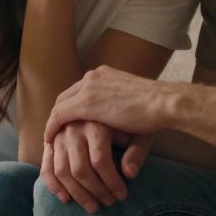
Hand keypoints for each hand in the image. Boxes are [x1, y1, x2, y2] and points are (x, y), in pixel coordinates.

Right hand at [40, 123, 154, 212]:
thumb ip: (137, 152)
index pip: (100, 160)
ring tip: (93, 207)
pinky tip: (67, 199)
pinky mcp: (51, 142)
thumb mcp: (140, 132)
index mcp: (95, 122)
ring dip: (77, 193)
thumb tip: (129, 174)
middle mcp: (74, 127)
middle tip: (110, 203)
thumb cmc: (130, 120)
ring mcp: (59, 135)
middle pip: (80, 169)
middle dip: (96, 191)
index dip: (111, 182)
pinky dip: (54, 185)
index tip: (122, 196)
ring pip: (62, 170)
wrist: (113, 101)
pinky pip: (47, 166)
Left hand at [45, 66, 173, 143]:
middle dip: (58, 115)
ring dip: (53, 122)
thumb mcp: (135, 109)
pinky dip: (52, 128)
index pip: (79, 90)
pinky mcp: (86, 103)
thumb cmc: (158, 109)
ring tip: (50, 140)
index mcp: (105, 74)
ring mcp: (88, 87)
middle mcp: (93, 76)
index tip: (67, 123)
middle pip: (66, 96)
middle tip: (55, 133)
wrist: (165, 103)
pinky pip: (59, 116)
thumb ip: (122, 120)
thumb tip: (122, 138)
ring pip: (60, 105)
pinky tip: (50, 141)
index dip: (70, 107)